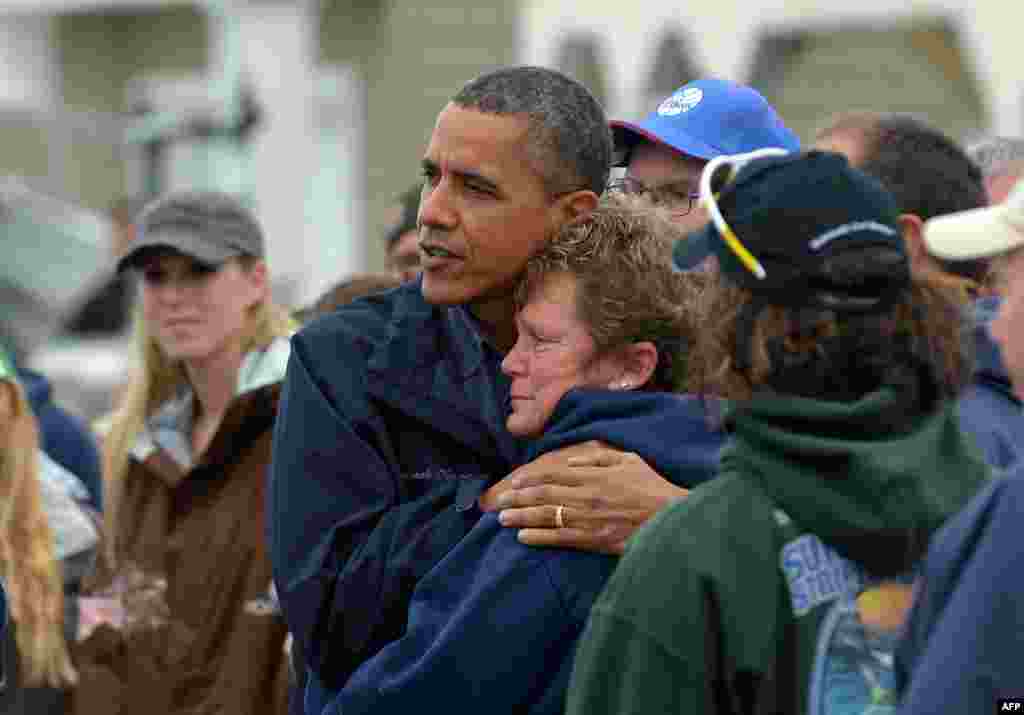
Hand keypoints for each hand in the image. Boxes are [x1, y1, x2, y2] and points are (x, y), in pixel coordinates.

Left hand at [479, 440, 687, 554]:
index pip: (553, 474)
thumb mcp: (628, 459)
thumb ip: (597, 457)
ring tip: (502, 519)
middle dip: (518, 498)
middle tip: (499, 501)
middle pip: (543, 495)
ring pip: (546, 516)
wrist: (670, 516)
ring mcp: (586, 518)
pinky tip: (523, 537)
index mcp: (592, 475)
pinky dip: (539, 537)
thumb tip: (571, 459)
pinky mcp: (592, 538)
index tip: (516, 482)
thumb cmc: (651, 486)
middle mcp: (584, 495)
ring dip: (521, 517)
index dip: (531, 478)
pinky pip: (559, 538)